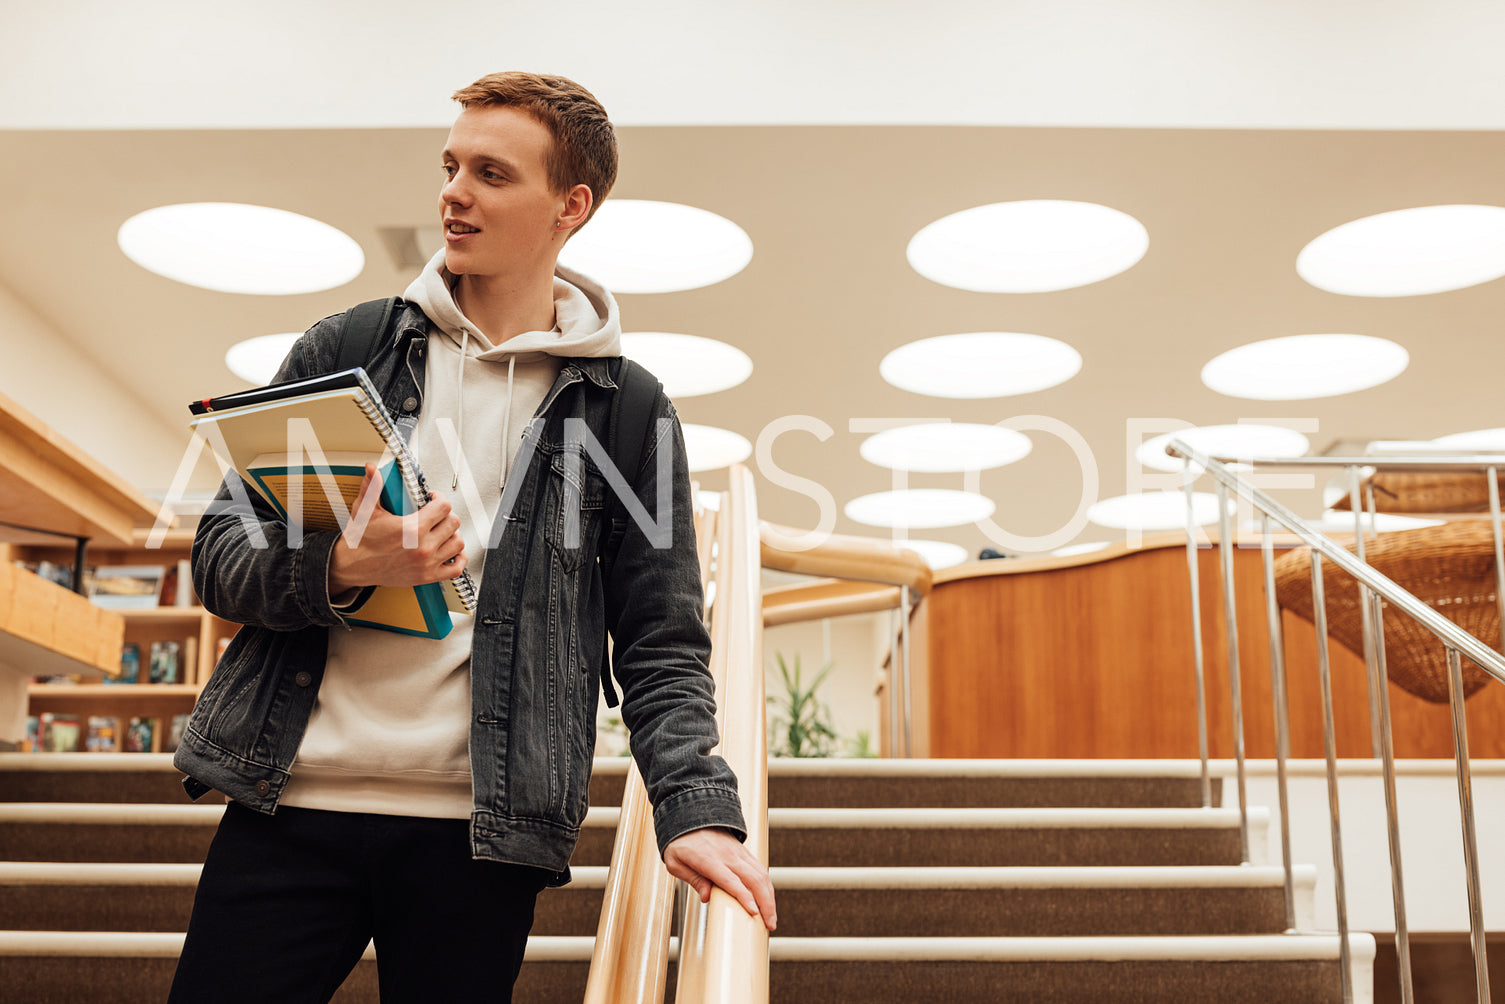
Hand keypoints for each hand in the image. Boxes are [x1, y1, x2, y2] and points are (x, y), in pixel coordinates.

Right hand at [327, 463, 467, 594]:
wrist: (353, 566)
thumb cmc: (361, 540)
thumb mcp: (365, 510)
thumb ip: (372, 487)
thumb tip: (372, 469)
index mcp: (412, 529)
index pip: (444, 507)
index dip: (440, 498)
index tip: (433, 498)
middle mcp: (423, 547)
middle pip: (453, 523)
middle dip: (447, 515)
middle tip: (437, 514)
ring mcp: (427, 563)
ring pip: (458, 543)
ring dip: (453, 534)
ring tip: (443, 530)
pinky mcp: (427, 576)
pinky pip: (455, 569)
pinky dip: (459, 559)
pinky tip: (451, 551)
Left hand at [664, 827, 775, 931]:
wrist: (691, 815)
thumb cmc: (681, 842)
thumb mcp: (676, 862)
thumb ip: (692, 879)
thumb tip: (706, 897)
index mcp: (709, 860)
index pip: (731, 880)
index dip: (744, 897)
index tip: (754, 913)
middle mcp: (728, 855)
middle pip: (754, 879)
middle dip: (766, 904)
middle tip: (770, 925)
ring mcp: (738, 852)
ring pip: (761, 874)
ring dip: (770, 897)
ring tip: (772, 917)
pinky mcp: (744, 852)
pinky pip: (760, 869)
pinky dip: (767, 886)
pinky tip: (768, 900)